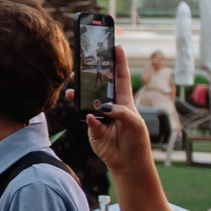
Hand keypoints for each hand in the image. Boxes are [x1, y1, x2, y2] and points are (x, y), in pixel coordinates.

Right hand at [85, 44, 152, 170]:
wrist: (128, 163)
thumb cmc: (137, 141)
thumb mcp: (136, 124)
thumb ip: (122, 113)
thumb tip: (104, 107)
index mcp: (125, 101)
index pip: (121, 77)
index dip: (119, 62)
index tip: (116, 46)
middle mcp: (111, 106)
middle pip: (98, 86)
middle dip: (89, 76)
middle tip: (80, 68)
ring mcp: (100, 116)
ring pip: (86, 100)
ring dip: (79, 95)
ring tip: (73, 92)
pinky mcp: (92, 128)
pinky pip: (86, 119)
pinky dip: (87, 117)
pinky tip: (89, 117)